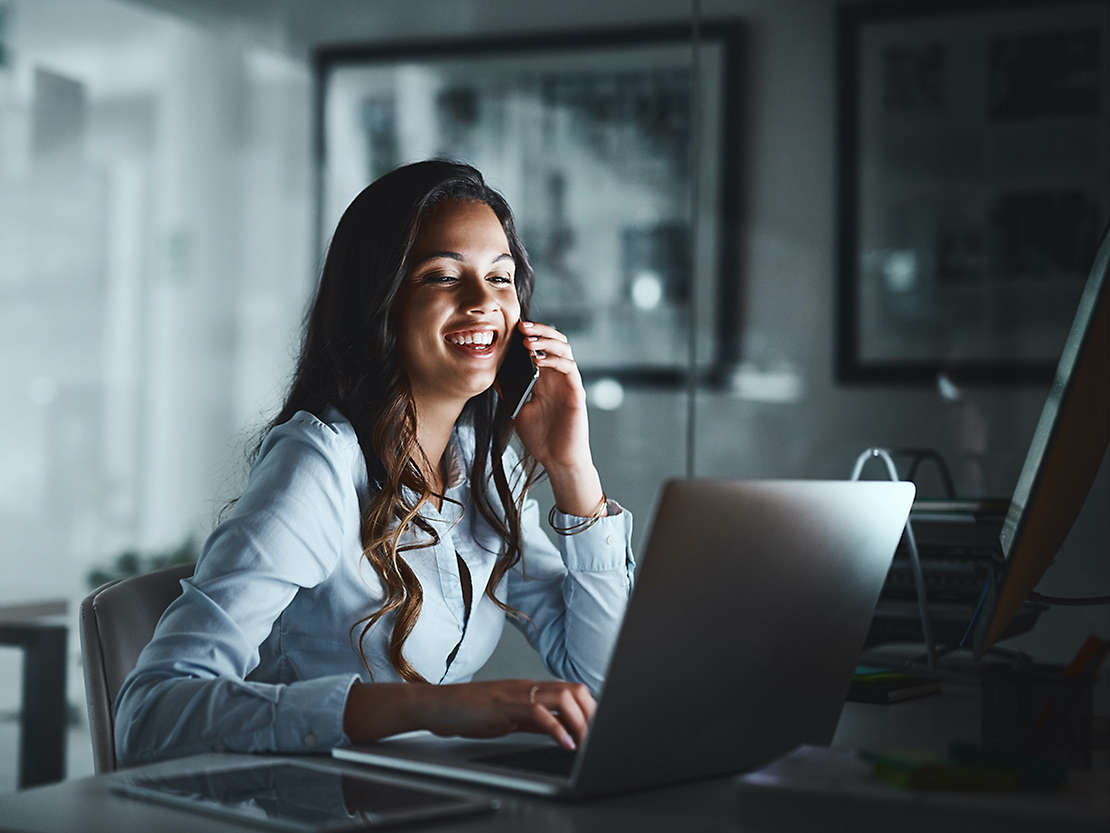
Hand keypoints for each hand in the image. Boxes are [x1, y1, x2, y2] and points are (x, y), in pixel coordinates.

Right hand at [422, 679, 595, 750]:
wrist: (438, 706)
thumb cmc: (469, 712)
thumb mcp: (509, 717)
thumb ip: (535, 721)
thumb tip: (561, 730)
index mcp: (530, 688)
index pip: (571, 690)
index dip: (590, 709)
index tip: (599, 729)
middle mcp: (528, 686)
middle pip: (574, 689)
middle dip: (591, 713)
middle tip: (598, 736)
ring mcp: (516, 693)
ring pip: (562, 696)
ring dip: (580, 721)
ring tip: (586, 742)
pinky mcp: (505, 705)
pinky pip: (539, 712)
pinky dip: (557, 728)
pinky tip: (565, 744)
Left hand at [510, 322, 606, 514]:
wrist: (557, 460)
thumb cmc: (540, 437)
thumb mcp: (517, 410)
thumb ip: (509, 391)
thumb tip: (492, 373)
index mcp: (545, 379)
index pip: (540, 347)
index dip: (529, 334)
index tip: (511, 327)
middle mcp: (558, 377)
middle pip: (554, 341)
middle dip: (538, 330)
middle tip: (520, 326)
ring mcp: (568, 383)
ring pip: (564, 349)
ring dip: (546, 340)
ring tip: (528, 339)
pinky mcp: (576, 392)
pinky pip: (569, 368)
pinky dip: (554, 359)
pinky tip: (538, 359)